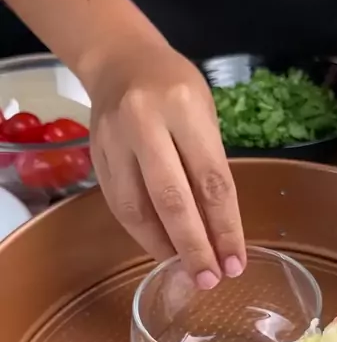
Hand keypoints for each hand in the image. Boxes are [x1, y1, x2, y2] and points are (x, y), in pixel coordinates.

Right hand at [87, 36, 245, 288]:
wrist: (120, 61)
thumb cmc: (175, 89)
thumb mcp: (205, 116)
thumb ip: (209, 168)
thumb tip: (220, 235)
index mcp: (184, 107)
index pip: (212, 179)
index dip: (225, 228)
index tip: (235, 263)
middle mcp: (145, 122)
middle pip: (172, 199)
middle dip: (194, 247)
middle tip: (209, 280)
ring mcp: (114, 140)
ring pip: (138, 208)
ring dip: (164, 247)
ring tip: (186, 270)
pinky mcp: (96, 156)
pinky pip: (120, 205)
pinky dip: (143, 234)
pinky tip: (162, 250)